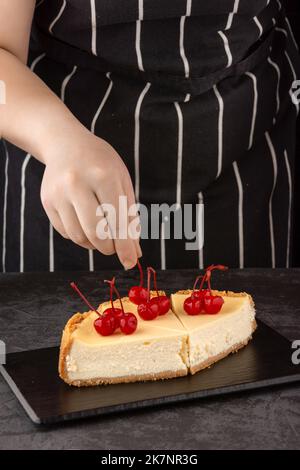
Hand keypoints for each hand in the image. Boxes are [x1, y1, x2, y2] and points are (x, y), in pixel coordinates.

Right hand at [40, 127, 140, 268]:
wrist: (65, 144)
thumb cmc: (101, 164)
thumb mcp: (122, 182)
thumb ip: (130, 217)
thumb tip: (134, 253)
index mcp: (103, 176)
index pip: (117, 220)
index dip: (124, 246)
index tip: (130, 262)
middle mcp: (77, 183)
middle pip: (95, 233)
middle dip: (109, 247)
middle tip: (114, 246)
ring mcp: (58, 193)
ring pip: (79, 236)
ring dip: (94, 244)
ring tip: (101, 233)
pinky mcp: (47, 201)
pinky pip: (66, 232)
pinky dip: (80, 236)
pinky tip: (85, 223)